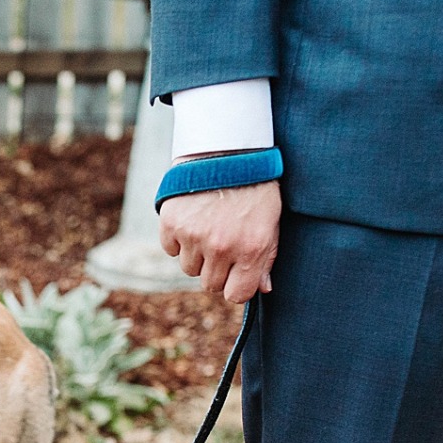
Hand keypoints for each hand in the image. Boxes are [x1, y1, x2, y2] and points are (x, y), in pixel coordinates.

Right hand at [158, 176, 280, 304]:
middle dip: (216, 269)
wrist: (227, 147)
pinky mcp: (172, 223)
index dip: (235, 286)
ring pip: (189, 267)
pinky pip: (171, 248)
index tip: (235, 275)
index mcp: (251, 249)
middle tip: (222, 244)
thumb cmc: (255, 184)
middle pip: (210, 284)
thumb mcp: (271, 221)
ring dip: (196, 254)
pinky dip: (178, 238)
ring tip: (207, 226)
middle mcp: (221, 247)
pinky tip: (192, 218)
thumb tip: (263, 288)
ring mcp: (194, 236)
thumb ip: (267, 257)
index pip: (235, 295)